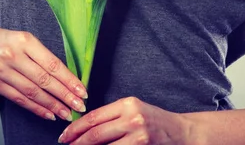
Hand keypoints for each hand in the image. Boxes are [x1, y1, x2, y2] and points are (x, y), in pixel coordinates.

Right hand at [0, 27, 87, 120]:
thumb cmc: (6, 40)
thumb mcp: (25, 39)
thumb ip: (42, 54)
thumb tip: (66, 75)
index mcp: (26, 41)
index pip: (52, 64)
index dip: (68, 79)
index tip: (82, 90)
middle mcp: (14, 56)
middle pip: (44, 80)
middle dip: (64, 95)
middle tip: (79, 105)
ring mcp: (3, 72)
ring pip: (32, 93)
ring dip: (52, 105)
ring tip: (67, 113)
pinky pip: (19, 100)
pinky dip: (36, 109)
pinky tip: (49, 114)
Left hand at [57, 96, 194, 144]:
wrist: (181, 132)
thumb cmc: (155, 121)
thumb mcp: (134, 111)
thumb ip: (113, 117)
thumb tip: (84, 129)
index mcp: (128, 104)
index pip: (94, 117)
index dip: (76, 128)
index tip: (64, 136)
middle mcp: (132, 118)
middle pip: (95, 134)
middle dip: (77, 143)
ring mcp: (138, 136)